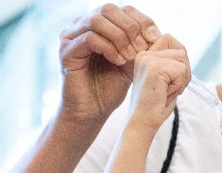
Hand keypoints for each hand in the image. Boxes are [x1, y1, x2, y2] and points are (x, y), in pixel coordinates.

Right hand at [58, 4, 161, 124]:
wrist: (91, 113)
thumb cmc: (108, 89)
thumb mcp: (131, 63)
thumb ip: (139, 44)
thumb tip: (155, 31)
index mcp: (97, 25)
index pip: (122, 9)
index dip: (140, 19)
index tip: (153, 38)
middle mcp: (80, 26)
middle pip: (109, 9)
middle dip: (130, 26)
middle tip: (141, 48)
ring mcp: (70, 37)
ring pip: (98, 20)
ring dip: (119, 37)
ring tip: (129, 56)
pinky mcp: (65, 51)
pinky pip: (89, 38)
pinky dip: (108, 48)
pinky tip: (118, 61)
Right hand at [126, 37, 190, 132]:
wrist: (142, 123)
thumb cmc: (155, 105)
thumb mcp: (164, 78)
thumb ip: (170, 61)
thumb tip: (183, 51)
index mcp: (144, 55)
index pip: (171, 40)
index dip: (179, 60)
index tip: (170, 79)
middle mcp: (144, 54)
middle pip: (180, 48)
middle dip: (183, 69)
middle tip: (171, 87)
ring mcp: (148, 60)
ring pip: (183, 58)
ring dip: (182, 78)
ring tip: (168, 90)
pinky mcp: (155, 68)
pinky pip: (182, 70)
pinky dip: (180, 84)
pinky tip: (166, 93)